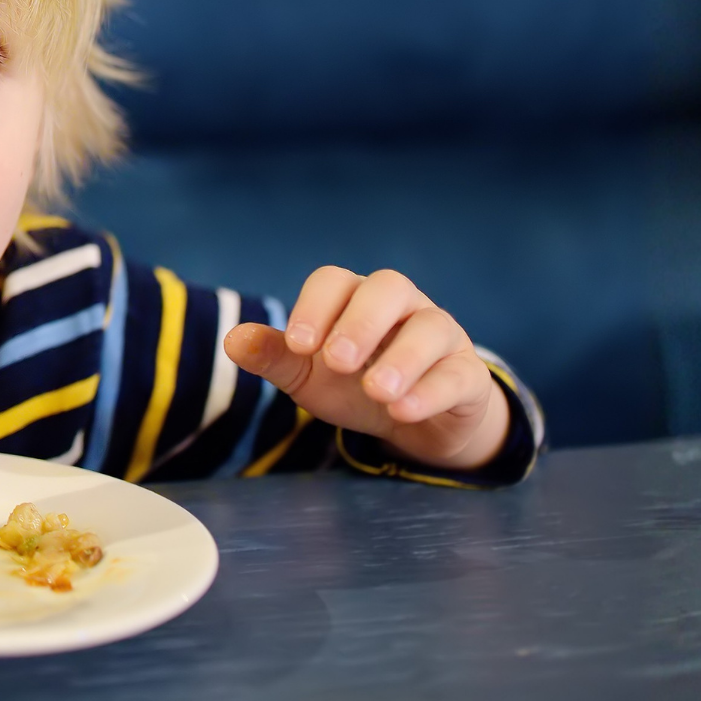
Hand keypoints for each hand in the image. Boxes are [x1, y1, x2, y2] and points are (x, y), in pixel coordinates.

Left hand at [222, 267, 507, 470]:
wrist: (413, 420)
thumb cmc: (353, 383)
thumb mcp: (308, 374)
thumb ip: (274, 356)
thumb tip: (233, 340)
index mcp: (354, 297)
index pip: (334, 281)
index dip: (315, 307)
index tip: (299, 346)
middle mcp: (401, 305)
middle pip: (388, 288)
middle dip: (361, 322)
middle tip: (337, 362)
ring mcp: (441, 334)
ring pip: (431, 326)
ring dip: (402, 358)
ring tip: (376, 391)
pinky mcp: (468, 373)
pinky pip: (457, 372)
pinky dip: (431, 390)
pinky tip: (403, 409)